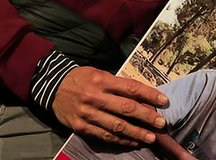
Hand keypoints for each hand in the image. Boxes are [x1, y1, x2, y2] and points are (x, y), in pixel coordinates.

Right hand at [52, 67, 167, 146]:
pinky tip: (133, 141)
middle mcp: (94, 96)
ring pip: (117, 126)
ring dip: (137, 133)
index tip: (163, 101)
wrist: (52, 88)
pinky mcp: (81, 127)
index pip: (129, 87)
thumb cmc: (80, 79)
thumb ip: (116, 84)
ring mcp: (87, 113)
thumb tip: (141, 96)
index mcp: (99, 79)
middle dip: (146, 116)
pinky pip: (105, 136)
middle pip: (126, 108)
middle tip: (161, 123)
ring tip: (151, 137)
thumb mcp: (96, 74)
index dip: (148, 95)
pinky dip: (121, 140)